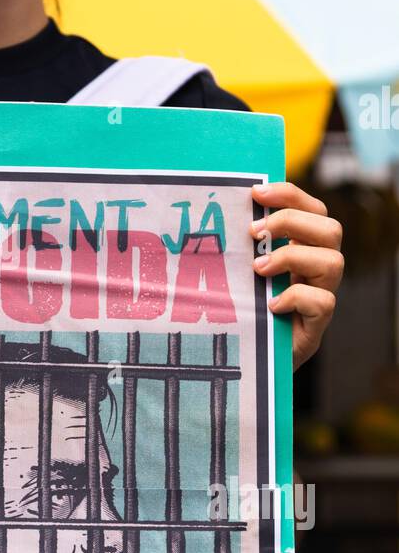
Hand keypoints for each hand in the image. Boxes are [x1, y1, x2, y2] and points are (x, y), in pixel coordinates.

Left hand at [250, 182, 342, 370]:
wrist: (248, 360)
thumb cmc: (242, 309)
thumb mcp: (241, 272)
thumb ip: (242, 247)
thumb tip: (217, 210)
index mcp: (304, 248)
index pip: (313, 210)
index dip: (290, 195)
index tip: (256, 192)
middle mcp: (318, 270)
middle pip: (332, 229)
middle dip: (291, 222)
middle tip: (254, 233)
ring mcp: (321, 296)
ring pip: (334, 262)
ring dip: (292, 257)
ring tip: (258, 269)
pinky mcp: (317, 325)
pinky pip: (323, 302)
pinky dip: (294, 297)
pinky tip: (270, 305)